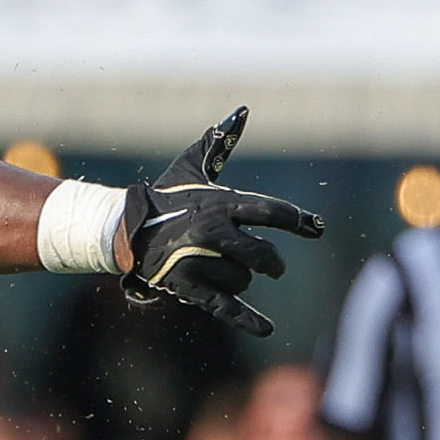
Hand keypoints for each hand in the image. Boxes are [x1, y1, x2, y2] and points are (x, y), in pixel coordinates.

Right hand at [121, 108, 323, 337]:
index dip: (296, 221)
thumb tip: (242, 111)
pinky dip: (248, 319)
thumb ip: (218, 142)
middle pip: (262, 254)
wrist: (124, 228)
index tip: (315, 228)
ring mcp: (201, 261)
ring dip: (238, 277)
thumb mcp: (191, 168)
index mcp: (221, 203)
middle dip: (272, 262)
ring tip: (216, 266)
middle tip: (275, 266)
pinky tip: (267, 328)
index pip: (270, 211)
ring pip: (243, 279)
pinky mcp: (190, 287)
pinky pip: (226, 306)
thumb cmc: (164, 197)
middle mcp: (213, 232)